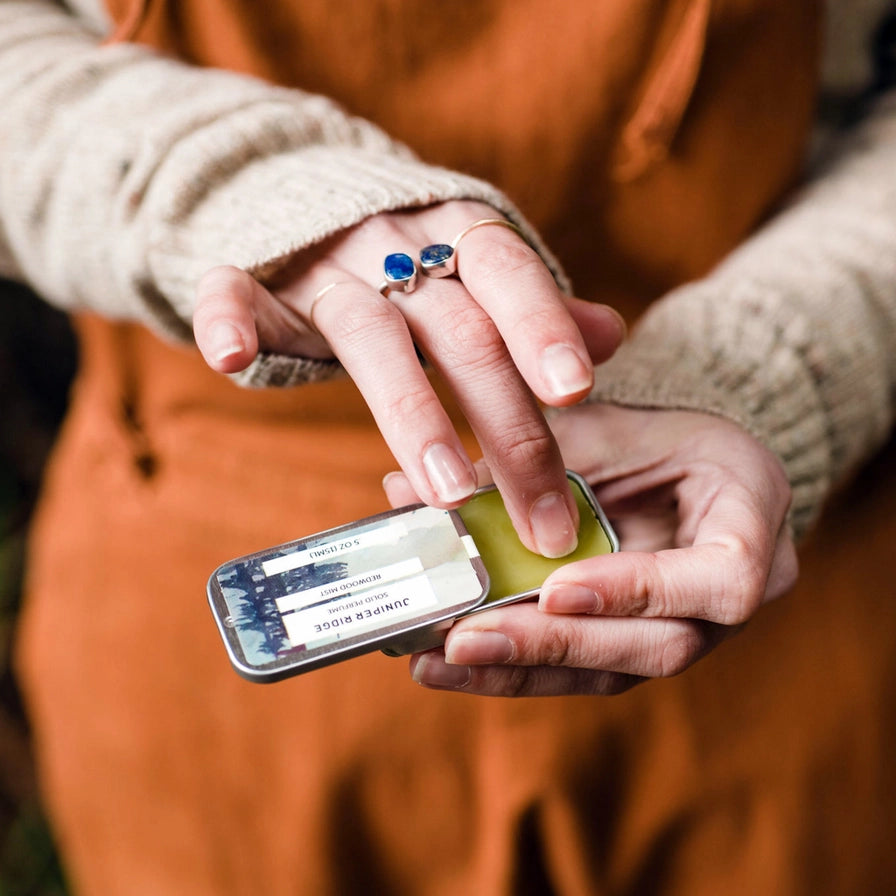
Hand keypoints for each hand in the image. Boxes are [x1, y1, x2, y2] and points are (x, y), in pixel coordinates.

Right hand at [192, 201, 623, 557]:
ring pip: (369, 335)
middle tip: (541, 516)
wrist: (307, 202)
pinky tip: (227, 359)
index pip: (511, 277)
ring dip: (409, 412)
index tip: (575, 392)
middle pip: (461, 336)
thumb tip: (612, 336)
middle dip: (507, 428)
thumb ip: (536, 308)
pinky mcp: (257, 282)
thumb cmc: (410, 259)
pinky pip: (234, 293)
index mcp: (460, 239)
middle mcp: (400, 249)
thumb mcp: (476, 270)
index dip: (542, 328)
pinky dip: (228, 320)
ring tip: (444, 489)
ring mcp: (327, 269)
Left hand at [396, 405, 797, 696]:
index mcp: (752, 522)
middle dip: (554, 646)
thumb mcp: (600, 425)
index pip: (723, 581)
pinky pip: (586, 672)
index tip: (556, 589)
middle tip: (465, 641)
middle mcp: (733, 596)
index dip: (640, 591)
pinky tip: (454, 665)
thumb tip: (406, 490)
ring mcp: (691, 631)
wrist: (681, 466)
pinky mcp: (640, 647)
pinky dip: (519, 668)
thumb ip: (526, 460)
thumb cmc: (647, 434)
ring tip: (441, 663)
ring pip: (614, 673)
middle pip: (658, 646)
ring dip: (522, 669)